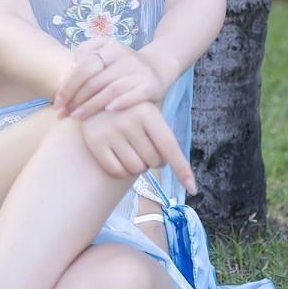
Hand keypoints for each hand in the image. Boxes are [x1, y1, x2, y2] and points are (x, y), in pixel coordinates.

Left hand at [53, 38, 166, 119]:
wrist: (157, 66)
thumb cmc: (121, 66)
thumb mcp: (104, 53)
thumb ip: (85, 57)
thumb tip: (69, 70)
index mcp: (110, 46)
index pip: (84, 66)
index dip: (68, 86)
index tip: (57, 103)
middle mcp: (126, 56)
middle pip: (95, 80)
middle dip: (76, 99)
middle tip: (64, 114)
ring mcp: (140, 71)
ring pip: (112, 89)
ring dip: (93, 105)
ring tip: (78, 117)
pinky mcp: (152, 85)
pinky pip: (136, 95)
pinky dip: (122, 102)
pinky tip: (109, 111)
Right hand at [79, 101, 196, 194]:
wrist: (94, 100)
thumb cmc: (130, 114)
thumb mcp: (149, 116)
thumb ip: (165, 140)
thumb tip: (186, 178)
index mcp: (148, 112)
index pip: (169, 147)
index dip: (182, 169)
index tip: (193, 189)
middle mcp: (129, 120)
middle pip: (153, 162)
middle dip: (152, 160)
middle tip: (142, 146)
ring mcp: (110, 131)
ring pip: (135, 169)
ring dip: (136, 167)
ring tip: (130, 150)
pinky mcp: (94, 142)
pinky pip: (116, 171)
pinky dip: (121, 171)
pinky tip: (117, 156)